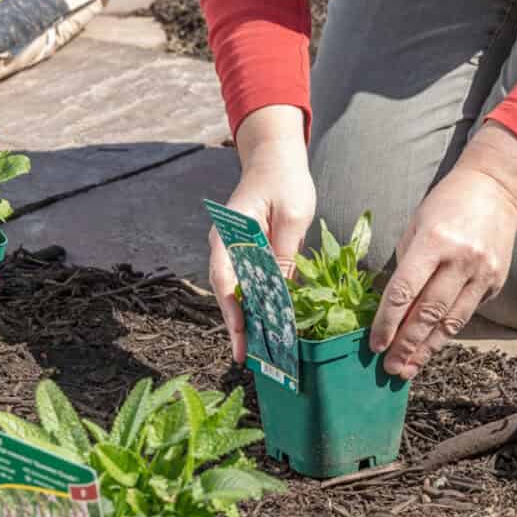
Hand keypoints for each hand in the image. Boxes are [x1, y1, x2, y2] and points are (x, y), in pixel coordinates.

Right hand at [208, 107, 314, 361]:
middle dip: (239, 327)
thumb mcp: (292, 217)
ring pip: (236, 291)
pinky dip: (255, 304)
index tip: (243, 342)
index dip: (234, 315)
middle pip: (228, 293)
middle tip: (252, 360)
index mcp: (230, 234)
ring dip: (247, 319)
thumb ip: (284, 253)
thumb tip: (278, 293)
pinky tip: (269, 323)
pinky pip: (247, 282)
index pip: (227, 282)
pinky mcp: (245, 250)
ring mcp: (232, 247)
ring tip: (261, 350)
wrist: (275, 156)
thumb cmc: (285, 180)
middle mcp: (224, 244)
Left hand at [369, 122, 516, 378]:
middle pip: (428, 312)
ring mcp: (482, 272)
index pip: (404, 290)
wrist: (496, 190)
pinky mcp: (495, 281)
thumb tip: (390, 310)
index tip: (375, 345)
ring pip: (450, 321)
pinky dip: (446, 332)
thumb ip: (406, 267)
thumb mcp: (417, 227)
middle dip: (407, 344)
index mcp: (433, 241)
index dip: (388, 322)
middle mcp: (460, 260)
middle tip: (391, 369)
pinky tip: (431, 346)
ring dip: (427, 348)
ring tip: (409, 368)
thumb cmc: (446, 206)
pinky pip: (466, 313)